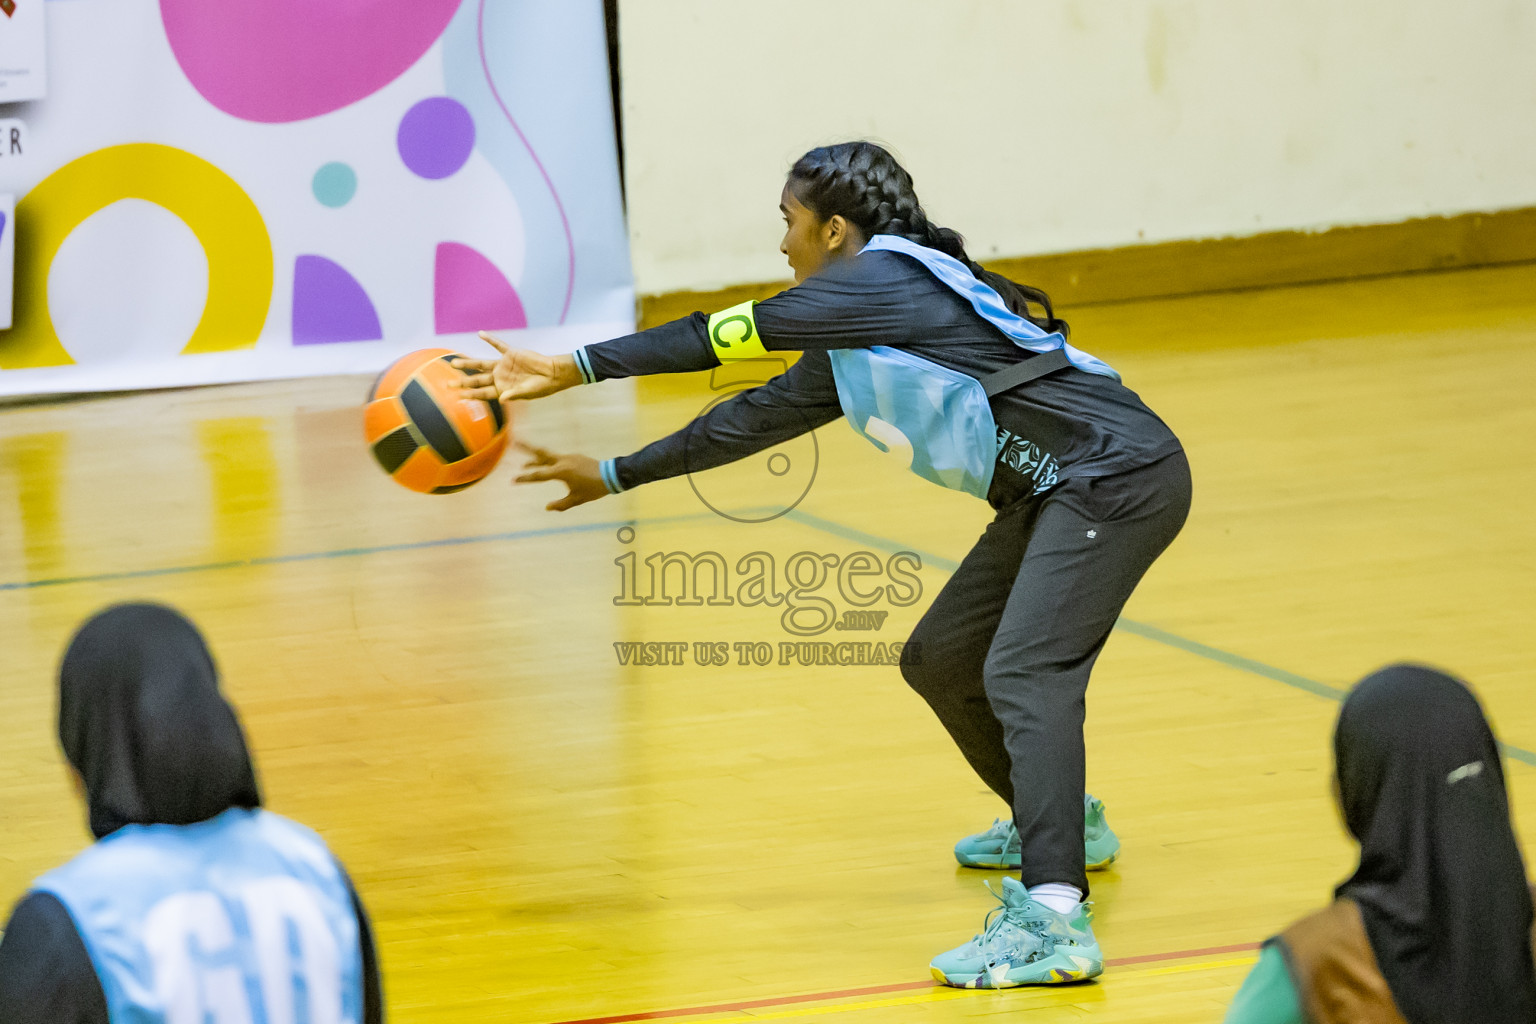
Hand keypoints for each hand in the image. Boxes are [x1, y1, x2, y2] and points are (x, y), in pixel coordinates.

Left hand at [450, 332, 581, 402]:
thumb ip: (514, 394)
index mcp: (502, 389)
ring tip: (453, 362)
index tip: (458, 396)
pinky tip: (480, 334)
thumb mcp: (528, 392)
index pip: (482, 393)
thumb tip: (502, 399)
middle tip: (448, 384)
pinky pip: (498, 345)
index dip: (471, 394)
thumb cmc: (542, 386)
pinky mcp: (511, 354)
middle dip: (462, 382)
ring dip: (468, 363)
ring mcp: (504, 365)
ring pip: (481, 364)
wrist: (554, 373)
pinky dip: (490, 340)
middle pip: (477, 379)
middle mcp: (499, 377)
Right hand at [513, 441, 609, 510]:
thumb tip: (547, 507)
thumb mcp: (576, 500)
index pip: (539, 475)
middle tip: (514, 442)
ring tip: (525, 464)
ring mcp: (569, 457)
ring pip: (548, 456)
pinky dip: (550, 463)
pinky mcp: (574, 456)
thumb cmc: (593, 489)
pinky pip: (558, 459)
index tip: (513, 480)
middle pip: (540, 454)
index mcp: (561, 472)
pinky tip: (550, 469)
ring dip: (536, 459)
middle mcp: (562, 461)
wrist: (611, 475)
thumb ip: (561, 504)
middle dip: (527, 448)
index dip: (525, 478)